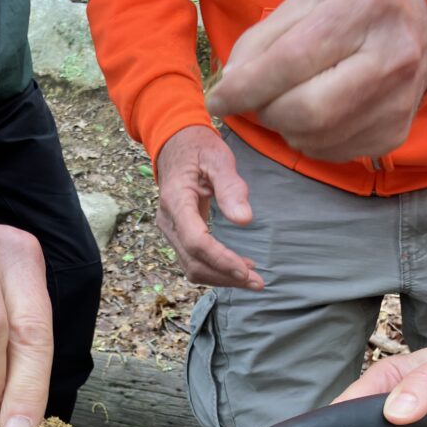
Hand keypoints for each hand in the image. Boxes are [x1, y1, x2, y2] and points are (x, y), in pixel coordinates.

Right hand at [155, 126, 263, 289]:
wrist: (175, 144)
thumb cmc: (198, 148)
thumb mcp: (218, 158)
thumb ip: (231, 187)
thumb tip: (244, 220)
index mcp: (176, 201)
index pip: (196, 241)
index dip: (221, 260)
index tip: (246, 271)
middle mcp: (168, 221)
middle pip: (193, 262)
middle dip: (225, 276)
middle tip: (258, 282)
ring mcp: (170, 230)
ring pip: (192, 267)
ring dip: (221, 277)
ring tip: (251, 278)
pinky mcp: (178, 235)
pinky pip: (193, 261)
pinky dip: (215, 270)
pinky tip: (238, 268)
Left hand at [206, 0, 426, 162]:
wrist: (423, 27)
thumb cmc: (355, 8)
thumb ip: (265, 38)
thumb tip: (230, 85)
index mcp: (366, 8)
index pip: (293, 60)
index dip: (247, 87)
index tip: (218, 99)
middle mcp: (391, 57)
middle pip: (307, 110)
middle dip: (267, 111)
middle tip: (256, 101)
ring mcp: (397, 102)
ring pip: (315, 138)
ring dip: (285, 128)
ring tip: (288, 101)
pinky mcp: (393, 134)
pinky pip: (331, 152)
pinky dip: (308, 139)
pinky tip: (314, 115)